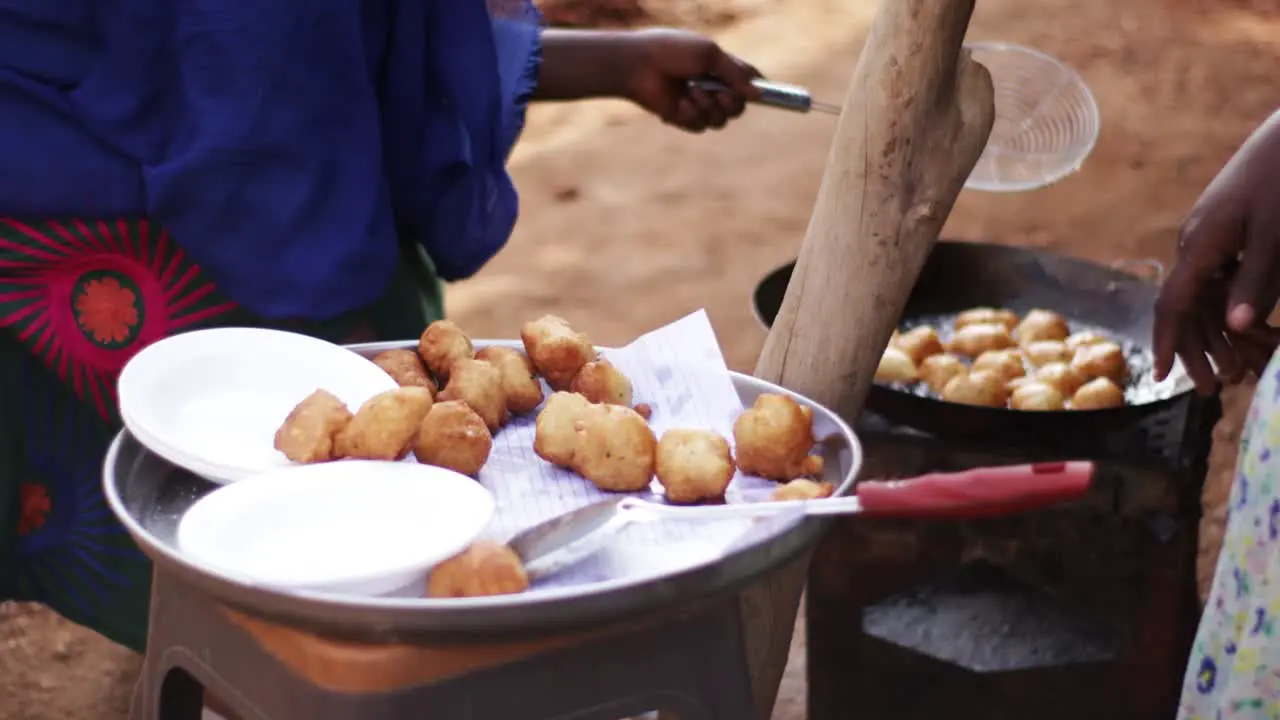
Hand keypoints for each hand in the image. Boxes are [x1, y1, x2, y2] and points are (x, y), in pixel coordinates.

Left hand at [617, 29, 761, 132]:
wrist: (638, 65)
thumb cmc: (672, 51)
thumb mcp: (709, 54)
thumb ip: (735, 74)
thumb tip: (758, 94)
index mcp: (719, 66)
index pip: (746, 80)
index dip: (757, 88)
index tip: (765, 94)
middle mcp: (711, 86)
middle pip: (738, 106)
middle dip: (732, 102)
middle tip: (721, 94)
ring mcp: (698, 104)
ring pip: (721, 120)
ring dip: (709, 106)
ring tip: (691, 91)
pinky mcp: (684, 118)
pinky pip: (701, 126)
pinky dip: (692, 114)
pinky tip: (678, 102)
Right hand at [1154, 111, 1279, 393]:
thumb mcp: (1278, 234)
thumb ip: (1257, 281)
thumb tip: (1237, 327)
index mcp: (1201, 245)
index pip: (1173, 304)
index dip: (1167, 342)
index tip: (1163, 376)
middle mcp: (1198, 244)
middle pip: (1189, 307)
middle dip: (1202, 349)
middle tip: (1221, 387)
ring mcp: (1214, 236)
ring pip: (1209, 295)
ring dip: (1224, 332)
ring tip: (1248, 362)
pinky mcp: (1231, 229)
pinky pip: (1225, 277)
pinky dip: (1237, 305)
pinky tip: (1255, 324)